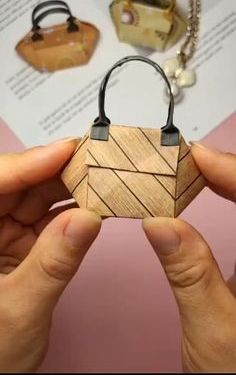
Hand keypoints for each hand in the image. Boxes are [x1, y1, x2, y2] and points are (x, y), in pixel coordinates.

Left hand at [0, 139, 100, 372]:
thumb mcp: (20, 312)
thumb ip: (53, 265)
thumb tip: (88, 219)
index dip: (26, 164)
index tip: (64, 150)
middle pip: (15, 185)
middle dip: (54, 171)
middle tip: (92, 160)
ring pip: (32, 198)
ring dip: (66, 189)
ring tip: (99, 179)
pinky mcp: (18, 243)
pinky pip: (44, 218)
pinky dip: (69, 212)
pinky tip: (91, 204)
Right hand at [143, 143, 235, 371]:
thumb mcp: (215, 332)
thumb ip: (190, 275)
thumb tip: (160, 223)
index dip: (232, 171)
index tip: (198, 156)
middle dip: (228, 172)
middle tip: (191, 160)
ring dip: (230, 180)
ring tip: (197, 168)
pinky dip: (232, 195)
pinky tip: (215, 188)